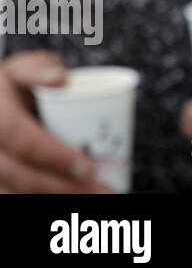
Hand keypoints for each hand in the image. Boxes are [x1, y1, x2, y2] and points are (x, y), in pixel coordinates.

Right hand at [0, 52, 115, 191]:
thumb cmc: (14, 86)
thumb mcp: (22, 69)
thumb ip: (39, 69)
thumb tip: (59, 79)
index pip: (22, 140)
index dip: (54, 156)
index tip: (88, 167)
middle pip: (22, 175)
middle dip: (63, 186)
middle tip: (102, 189)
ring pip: (17, 191)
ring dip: (57, 197)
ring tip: (96, 196)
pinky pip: (15, 195)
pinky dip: (44, 199)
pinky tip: (73, 199)